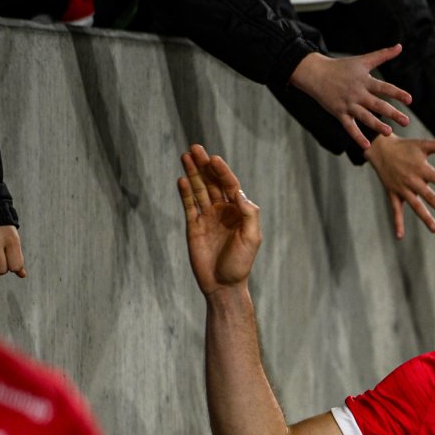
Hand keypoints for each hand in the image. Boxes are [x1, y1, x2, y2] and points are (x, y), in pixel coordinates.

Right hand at [179, 144, 262, 294]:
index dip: (222, 171)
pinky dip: (185, 193)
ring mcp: (207, 218)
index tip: (214, 158)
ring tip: (185, 156)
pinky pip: (188, 206)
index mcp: (239, 212)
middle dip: (204, 165)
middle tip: (195, 148)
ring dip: (193, 173)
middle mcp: (223, 211)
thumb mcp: (252, 238)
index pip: (229, 185)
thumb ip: (249, 214)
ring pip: (198, 190)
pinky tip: (182, 180)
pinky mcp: (193, 227)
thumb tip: (239, 192)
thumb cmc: (240, 264)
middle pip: (211, 183)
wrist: (223, 286)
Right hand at [289, 47, 412, 150]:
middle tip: (406, 122)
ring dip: (377, 125)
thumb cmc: (341, 67)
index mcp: (364, 81)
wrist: (316, 74)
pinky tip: (367, 145)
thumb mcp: (362, 60)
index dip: (397, 93)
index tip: (410, 100)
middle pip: (377, 104)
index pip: (384, 88)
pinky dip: (357, 136)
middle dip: (392, 113)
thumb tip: (400, 46)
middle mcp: (357, 93)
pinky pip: (349, 127)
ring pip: (364, 117)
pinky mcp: (339, 113)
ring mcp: (348, 104)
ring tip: (389, 132)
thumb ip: (383, 55)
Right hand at [364, 134, 434, 237]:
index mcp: (422, 169)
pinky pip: (395, 211)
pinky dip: (397, 223)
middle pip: (430, 197)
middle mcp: (413, 180)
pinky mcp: (393, 193)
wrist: (380, 148)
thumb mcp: (423, 145)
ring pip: (415, 206)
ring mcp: (402, 188)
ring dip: (425, 218)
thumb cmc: (405, 147)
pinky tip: (400, 237)